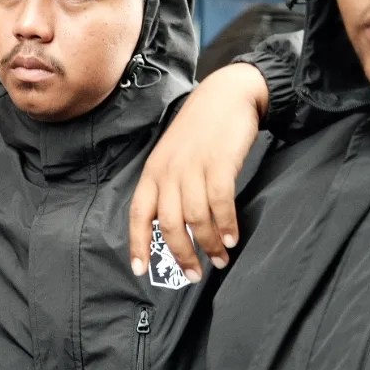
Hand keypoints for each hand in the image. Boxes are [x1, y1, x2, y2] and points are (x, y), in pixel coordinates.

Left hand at [128, 62, 267, 282]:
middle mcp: (169, 172)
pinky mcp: (219, 164)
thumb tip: (176, 225)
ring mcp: (193, 168)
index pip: (139, 214)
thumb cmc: (201, 130)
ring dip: (208, 244)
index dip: (137, 243)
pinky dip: (226, 225)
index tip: (140, 270)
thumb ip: (170, 187)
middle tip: (194, 274)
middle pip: (169, 225)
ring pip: (196, 219)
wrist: (226, 95)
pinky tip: (232, 238)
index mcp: (153, 172)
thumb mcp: (174, 157)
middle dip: (181, 255)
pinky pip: (220, 203)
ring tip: (220, 259)